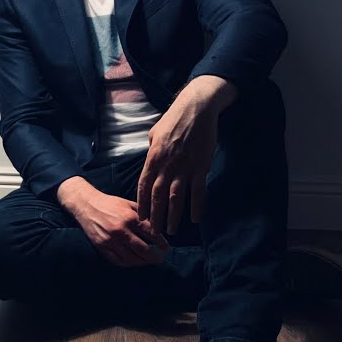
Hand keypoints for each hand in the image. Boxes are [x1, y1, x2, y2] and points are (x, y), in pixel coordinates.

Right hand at [57, 178, 169, 266]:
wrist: (86, 205)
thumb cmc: (110, 204)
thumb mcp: (129, 204)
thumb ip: (143, 216)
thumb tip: (157, 227)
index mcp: (130, 218)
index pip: (151, 234)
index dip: (161, 243)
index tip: (166, 248)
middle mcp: (121, 231)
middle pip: (142, 250)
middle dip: (154, 257)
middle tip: (159, 259)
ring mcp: (110, 240)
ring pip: (131, 258)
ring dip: (142, 262)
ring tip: (148, 262)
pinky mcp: (102, 247)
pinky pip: (117, 261)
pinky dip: (128, 264)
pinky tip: (133, 262)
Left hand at [137, 76, 235, 234]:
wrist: (196, 108)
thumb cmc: (174, 119)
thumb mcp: (154, 134)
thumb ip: (151, 152)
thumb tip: (149, 164)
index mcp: (153, 157)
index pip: (144, 186)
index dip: (142, 204)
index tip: (140, 219)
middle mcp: (167, 165)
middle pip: (158, 196)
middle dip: (155, 217)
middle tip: (153, 233)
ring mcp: (184, 167)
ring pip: (176, 197)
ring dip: (173, 216)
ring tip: (171, 232)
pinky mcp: (201, 167)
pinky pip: (198, 191)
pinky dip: (197, 206)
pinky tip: (195, 219)